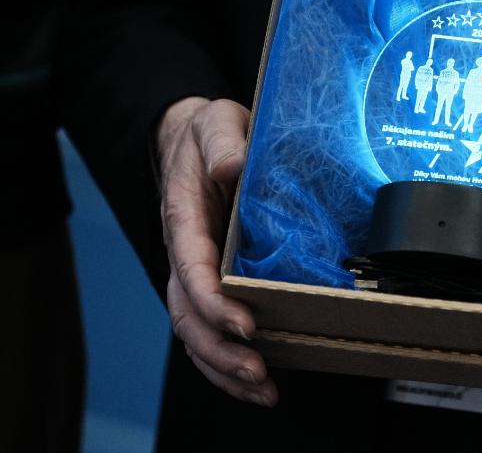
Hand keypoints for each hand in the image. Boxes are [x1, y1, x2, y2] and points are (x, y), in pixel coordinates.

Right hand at [157, 96, 277, 406]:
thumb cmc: (210, 134)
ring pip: (197, 334)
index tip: (245, 322)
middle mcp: (185, 255)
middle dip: (220, 349)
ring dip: (226, 368)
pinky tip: (260, 386)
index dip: (213, 301)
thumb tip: (229, 167)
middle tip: (258, 370)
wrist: (201, 142)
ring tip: (264, 391)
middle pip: (188, 316)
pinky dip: (230, 364)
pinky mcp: (217, 285)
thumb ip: (222, 140)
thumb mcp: (217, 122)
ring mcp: (198, 274)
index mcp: (185, 219)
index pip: (190, 269)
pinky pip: (214, 331)